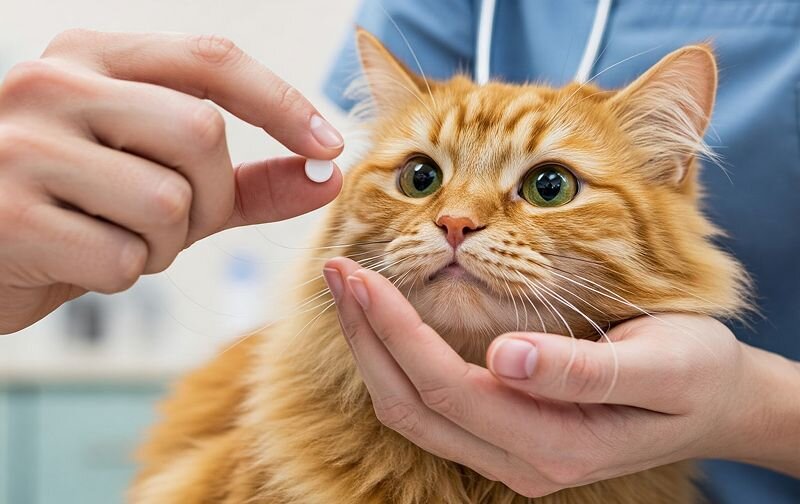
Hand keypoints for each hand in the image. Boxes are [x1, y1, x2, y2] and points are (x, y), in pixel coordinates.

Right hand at [0, 30, 343, 333]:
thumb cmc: (77, 208)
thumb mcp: (161, 180)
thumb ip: (245, 178)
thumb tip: (327, 174)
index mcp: (92, 58)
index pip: (211, 59)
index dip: (282, 103)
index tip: (327, 145)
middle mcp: (52, 85)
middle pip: (200, 132)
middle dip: (209, 196)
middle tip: (173, 221)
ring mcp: (22, 146)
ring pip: (166, 201)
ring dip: (162, 244)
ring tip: (114, 237)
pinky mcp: (7, 215)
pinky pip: (120, 258)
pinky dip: (120, 275)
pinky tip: (77, 260)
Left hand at [323, 258, 799, 496]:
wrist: (715, 403)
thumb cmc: (694, 373)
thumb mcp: (661, 365)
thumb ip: (582, 372)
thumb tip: (506, 359)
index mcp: (551, 442)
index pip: (443, 387)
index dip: (393, 332)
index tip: (359, 275)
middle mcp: (517, 460)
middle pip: (410, 404)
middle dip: (366, 335)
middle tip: (337, 271)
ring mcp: (506, 454)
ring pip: (410, 410)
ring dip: (372, 348)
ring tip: (349, 289)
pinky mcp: (504, 437)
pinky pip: (429, 407)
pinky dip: (396, 360)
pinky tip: (387, 319)